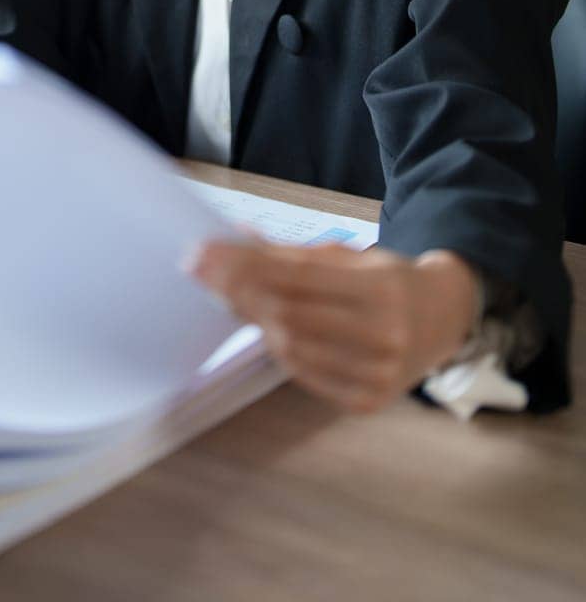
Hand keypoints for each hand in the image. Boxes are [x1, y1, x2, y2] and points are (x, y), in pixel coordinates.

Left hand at [189, 239, 477, 413]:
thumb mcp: (350, 256)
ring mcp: (378, 375)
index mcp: (381, 289)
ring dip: (253, 320)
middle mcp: (384, 335)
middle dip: (238, 291)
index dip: (247, 266)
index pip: (299, 277)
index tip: (205, 254)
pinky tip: (263, 328)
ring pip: (292, 349)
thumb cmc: (389, 280)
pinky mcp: (368, 402)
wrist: (444, 320)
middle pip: (291, 315)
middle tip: (200, 271)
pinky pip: (306, 377)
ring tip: (225, 295)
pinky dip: (278, 350)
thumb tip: (235, 241)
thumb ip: (293, 255)